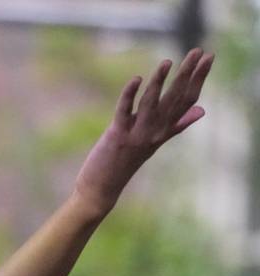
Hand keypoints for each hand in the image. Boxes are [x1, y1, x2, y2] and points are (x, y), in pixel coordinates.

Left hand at [73, 48, 213, 216]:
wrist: (102, 188)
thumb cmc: (126, 162)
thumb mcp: (155, 142)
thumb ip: (177, 125)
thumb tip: (202, 111)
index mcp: (164, 131)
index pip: (188, 101)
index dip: (199, 79)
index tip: (208, 57)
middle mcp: (154, 133)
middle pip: (175, 99)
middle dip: (187, 74)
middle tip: (199, 51)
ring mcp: (137, 135)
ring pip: (152, 103)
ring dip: (159, 82)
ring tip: (168, 62)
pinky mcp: (117, 136)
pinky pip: (124, 111)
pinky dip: (130, 95)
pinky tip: (136, 78)